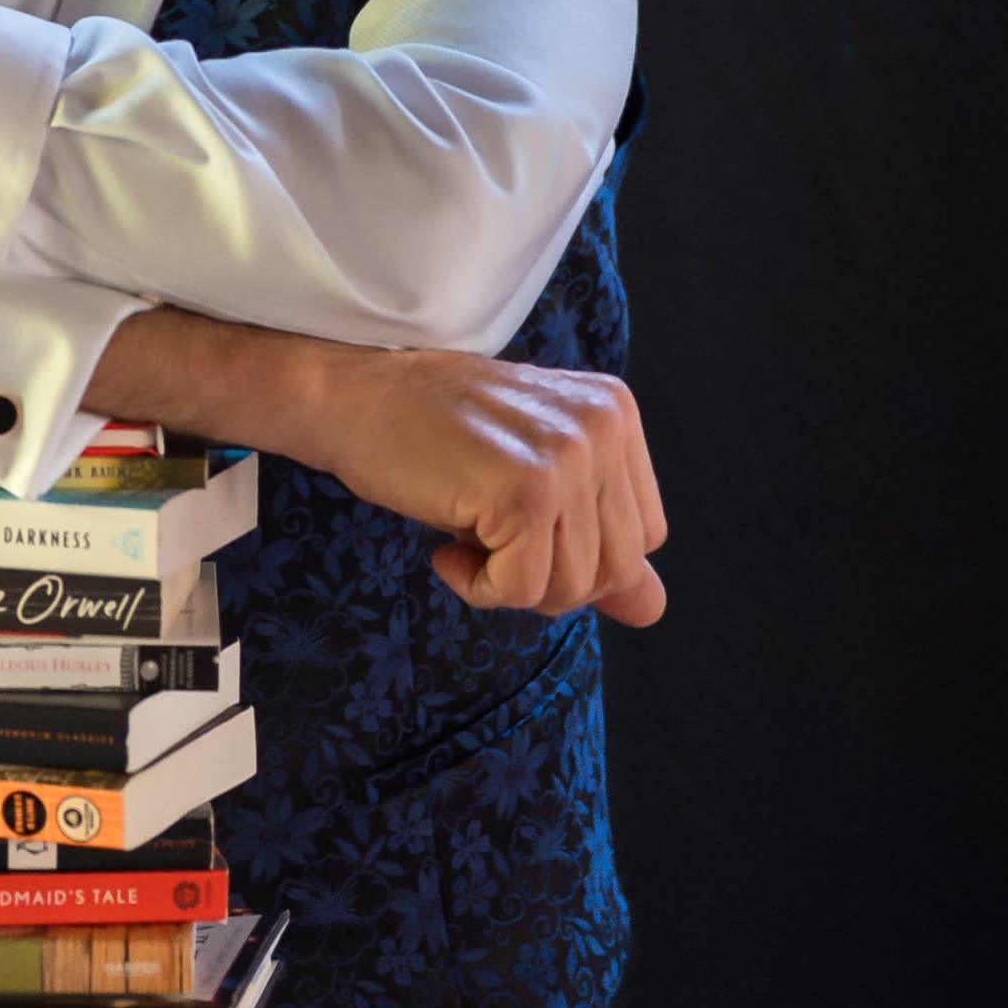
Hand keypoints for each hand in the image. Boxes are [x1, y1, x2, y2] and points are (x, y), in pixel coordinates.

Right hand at [313, 347, 667, 623]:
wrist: (355, 397)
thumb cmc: (433, 435)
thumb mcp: (531, 476)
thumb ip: (596, 539)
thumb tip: (652, 610)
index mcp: (615, 414)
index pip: (645, 537)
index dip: (582, 557)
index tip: (520, 529)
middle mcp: (604, 426)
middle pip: (617, 569)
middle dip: (550, 580)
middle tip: (491, 541)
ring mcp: (567, 456)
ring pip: (573, 588)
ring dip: (509, 585)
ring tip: (466, 534)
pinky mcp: (525, 491)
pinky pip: (520, 590)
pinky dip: (477, 588)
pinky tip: (447, 548)